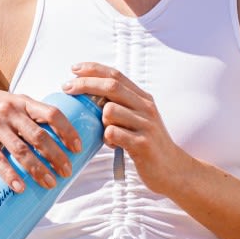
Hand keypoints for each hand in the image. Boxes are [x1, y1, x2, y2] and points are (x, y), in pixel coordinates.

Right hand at [0, 81, 82, 193]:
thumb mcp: (12, 101)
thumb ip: (30, 116)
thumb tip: (56, 137)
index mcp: (23, 101)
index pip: (52, 114)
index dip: (67, 131)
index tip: (77, 147)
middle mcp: (10, 111)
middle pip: (39, 136)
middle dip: (56, 156)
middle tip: (67, 171)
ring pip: (21, 150)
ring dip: (37, 169)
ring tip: (49, 183)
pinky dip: (10, 174)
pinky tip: (19, 186)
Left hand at [65, 62, 190, 193]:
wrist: (172, 169)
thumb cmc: (148, 144)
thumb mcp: (139, 119)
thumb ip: (121, 106)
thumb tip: (90, 95)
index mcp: (144, 99)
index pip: (116, 75)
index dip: (93, 69)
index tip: (74, 69)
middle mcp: (146, 107)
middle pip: (111, 86)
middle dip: (85, 84)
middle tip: (66, 88)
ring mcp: (146, 125)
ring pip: (109, 110)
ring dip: (100, 120)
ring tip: (107, 132)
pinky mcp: (142, 144)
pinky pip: (113, 133)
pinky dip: (107, 138)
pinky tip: (112, 144)